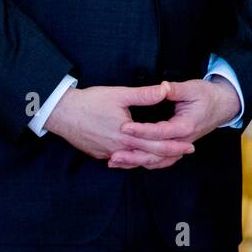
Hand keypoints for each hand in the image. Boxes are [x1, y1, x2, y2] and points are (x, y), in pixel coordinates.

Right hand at [44, 83, 195, 167]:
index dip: (175, 146)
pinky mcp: (100, 154)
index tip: (189, 146)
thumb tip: (165, 89)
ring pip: (135, 161)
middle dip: (169, 154)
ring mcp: (108, 153)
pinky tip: (140, 155)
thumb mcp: (119, 94)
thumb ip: (144, 95)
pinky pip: (122, 161)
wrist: (61, 113)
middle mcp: (119, 148)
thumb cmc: (89, 102)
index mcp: (127, 135)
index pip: (156, 144)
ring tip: (167, 155)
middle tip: (185, 152)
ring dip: (152, 159)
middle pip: (149, 155)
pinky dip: (134, 159)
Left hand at [113, 77, 240, 167]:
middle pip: (155, 153)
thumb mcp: (193, 88)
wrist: (223, 106)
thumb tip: (162, 87)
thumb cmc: (207, 95)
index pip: (160, 132)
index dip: (141, 131)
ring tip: (114, 161)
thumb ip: (176, 89)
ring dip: (135, 162)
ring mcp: (180, 147)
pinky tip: (128, 162)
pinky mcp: (176, 149)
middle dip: (133, 153)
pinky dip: (144, 163)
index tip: (124, 127)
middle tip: (113, 152)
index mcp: (186, 126)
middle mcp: (182, 141)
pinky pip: (159, 162)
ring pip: (156, 161)